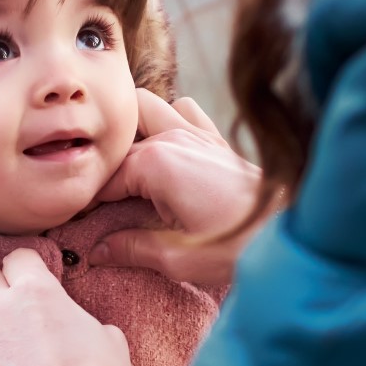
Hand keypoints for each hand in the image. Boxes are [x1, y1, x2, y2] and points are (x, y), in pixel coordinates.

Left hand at [0, 249, 134, 365]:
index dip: (27, 268)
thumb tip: (78, 329)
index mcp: (36, 289)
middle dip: (5, 294)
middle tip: (23, 314)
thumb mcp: (107, 336)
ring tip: (13, 348)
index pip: (17, 257)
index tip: (32, 279)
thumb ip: (81, 320)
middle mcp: (0, 307)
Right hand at [91, 88, 265, 285]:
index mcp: (155, 164)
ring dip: (135, 128)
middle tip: (98, 192)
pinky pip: (183, 108)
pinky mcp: (215, 138)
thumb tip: (97, 252)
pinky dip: (171, 118)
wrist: (290, 230)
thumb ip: (131, 249)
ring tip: (127, 163)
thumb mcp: (177, 258)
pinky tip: (169, 147)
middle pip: (119, 139)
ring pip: (147, 107)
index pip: (103, 178)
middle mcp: (173, 137)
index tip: (74, 217)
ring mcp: (196, 132)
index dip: (86, 199)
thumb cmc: (237, 246)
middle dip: (104, 160)